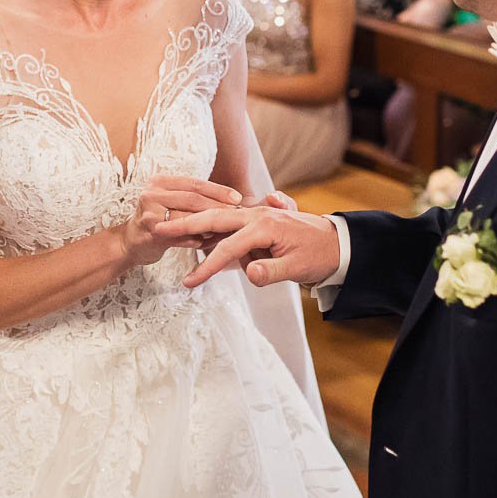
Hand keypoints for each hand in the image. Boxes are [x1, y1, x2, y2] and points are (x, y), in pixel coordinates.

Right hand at [120, 175, 242, 267]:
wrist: (130, 243)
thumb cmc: (158, 222)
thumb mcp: (171, 203)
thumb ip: (194, 200)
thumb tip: (232, 202)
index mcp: (159, 181)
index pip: (194, 183)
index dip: (218, 190)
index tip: (238, 198)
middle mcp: (151, 193)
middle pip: (192, 198)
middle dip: (218, 207)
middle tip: (238, 214)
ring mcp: (149, 212)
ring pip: (187, 218)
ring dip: (210, 225)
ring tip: (228, 229)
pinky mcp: (150, 232)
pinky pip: (181, 236)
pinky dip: (197, 240)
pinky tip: (209, 244)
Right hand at [161, 203, 340, 289]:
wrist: (337, 241)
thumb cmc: (318, 255)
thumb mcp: (298, 268)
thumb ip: (273, 271)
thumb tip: (251, 274)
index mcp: (265, 226)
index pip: (228, 248)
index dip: (207, 267)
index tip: (189, 282)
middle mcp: (257, 215)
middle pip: (215, 219)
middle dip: (185, 224)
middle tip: (159, 228)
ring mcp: (256, 215)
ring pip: (219, 218)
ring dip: (194, 224)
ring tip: (167, 230)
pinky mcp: (257, 220)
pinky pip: (229, 222)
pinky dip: (210, 227)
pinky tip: (195, 235)